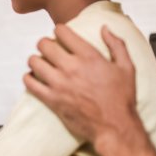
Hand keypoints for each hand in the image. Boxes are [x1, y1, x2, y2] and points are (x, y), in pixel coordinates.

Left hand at [23, 24, 142, 149]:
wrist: (114, 127)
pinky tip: (34, 77)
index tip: (60, 34)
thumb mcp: (127, 68)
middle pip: (44, 44)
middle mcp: (72, 68)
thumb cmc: (122, 99)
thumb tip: (105, 28)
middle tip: (49, 48)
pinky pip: (30, 83)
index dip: (59, 30)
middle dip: (45, 43)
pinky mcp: (52, 99)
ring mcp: (60, 84)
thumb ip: (116, 45)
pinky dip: (29, 78)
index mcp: (89, 56)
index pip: (62, 32)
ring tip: (41, 62)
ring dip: (36, 59)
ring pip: (34, 61)